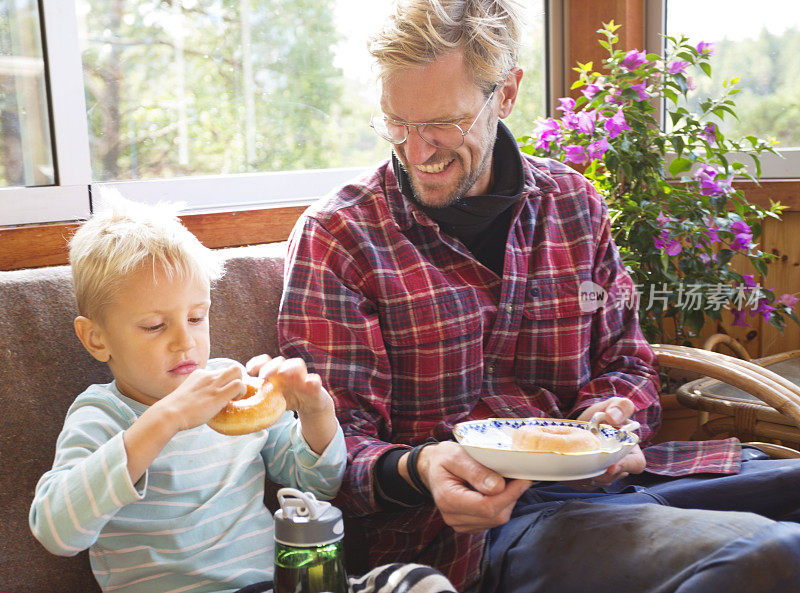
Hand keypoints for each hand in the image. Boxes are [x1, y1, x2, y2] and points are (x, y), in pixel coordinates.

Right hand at [157, 364, 245, 431]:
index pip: (221, 372)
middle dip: (238, 379)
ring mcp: (214, 384)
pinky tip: (232, 402)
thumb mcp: (188, 394)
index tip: (223, 393)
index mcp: (200, 374)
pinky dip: (241, 392)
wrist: (169, 413)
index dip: (226, 382)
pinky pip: (239, 385)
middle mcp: (208, 376)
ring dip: (241, 385)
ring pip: (238, 371)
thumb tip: (203, 400)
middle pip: (233, 368)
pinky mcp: (218, 395)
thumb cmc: (176, 409)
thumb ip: (198, 392)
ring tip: (233, 398)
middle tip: (232, 393)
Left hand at [246, 354, 337, 454]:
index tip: (248, 371)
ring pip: (297, 364)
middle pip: (279, 361)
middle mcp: (288, 372)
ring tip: (283, 374)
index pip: (264, 361)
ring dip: (289, 367)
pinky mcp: (314, 388)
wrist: (310, 405)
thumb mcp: (270, 398)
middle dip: (270, 366)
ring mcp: (302, 377)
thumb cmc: (287, 399)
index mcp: (275, 373)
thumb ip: (256, 397)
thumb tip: (232, 404)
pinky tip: (309, 382)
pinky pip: (316, 381)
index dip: (256, 363)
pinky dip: (313, 381)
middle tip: (263, 376)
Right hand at [415, 441, 531, 532]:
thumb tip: (498, 487)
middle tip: (518, 476)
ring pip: (497, 519)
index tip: (523, 478)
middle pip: (494, 515)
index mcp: (448, 498)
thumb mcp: (457, 455)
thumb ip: (476, 471)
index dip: (509, 494)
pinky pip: (493, 520)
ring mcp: (461, 524)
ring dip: (507, 501)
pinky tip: (498, 491)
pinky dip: (501, 506)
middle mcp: (453, 516)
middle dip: (511, 496)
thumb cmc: (444, 458)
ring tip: (507, 481)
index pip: (486, 506)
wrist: (433, 467)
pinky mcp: (469, 525)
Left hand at [566, 396, 646, 488]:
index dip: (626, 466)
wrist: (580, 422)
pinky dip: (576, 477)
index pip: (636, 464)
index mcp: (631, 451)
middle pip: (614, 476)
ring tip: (575, 462)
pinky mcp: (588, 479)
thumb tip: (614, 417)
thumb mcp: (612, 405)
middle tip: (587, 464)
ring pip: (598, 482)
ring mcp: (604, 474)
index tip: (612, 466)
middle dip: (601, 473)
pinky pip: (583, 484)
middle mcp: (619, 466)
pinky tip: (568, 466)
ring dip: (587, 475)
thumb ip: (620, 406)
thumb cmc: (601, 415)